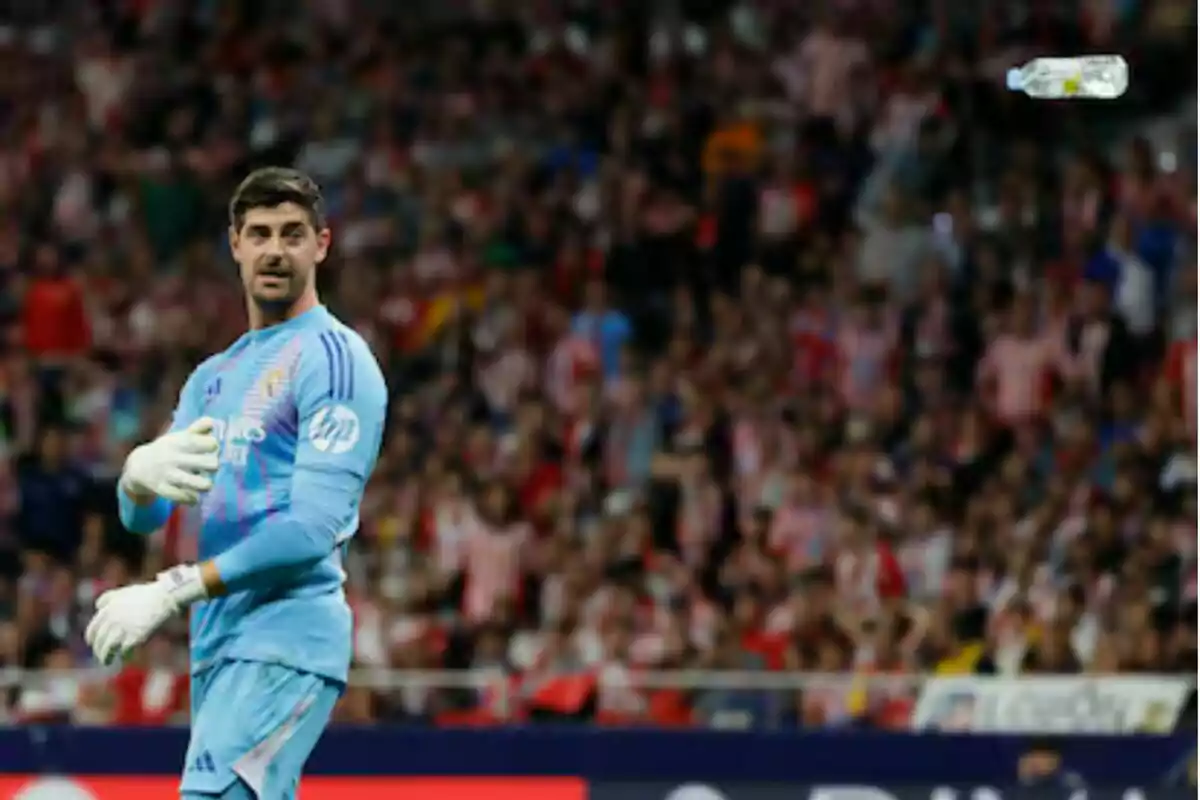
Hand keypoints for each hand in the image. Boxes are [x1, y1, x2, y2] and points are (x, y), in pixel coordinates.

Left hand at [85, 565, 206, 664]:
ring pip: (108, 648)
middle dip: (99, 650)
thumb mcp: (123, 591)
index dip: (91, 639)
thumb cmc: (147, 593)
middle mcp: (112, 619)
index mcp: (108, 609)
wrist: (165, 595)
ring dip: (106, 657)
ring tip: (108, 662)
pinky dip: (124, 656)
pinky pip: (124, 650)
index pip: (93, 629)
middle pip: (99, 640)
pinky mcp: (135, 635)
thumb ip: (108, 598)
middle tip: (102, 657)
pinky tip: (127, 658)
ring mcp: (123, 628)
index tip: (93, 645)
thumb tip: (97, 606)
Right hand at [121, 417, 219, 504]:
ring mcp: (168, 474)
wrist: (137, 465)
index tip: (210, 449)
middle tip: (209, 467)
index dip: (213, 446)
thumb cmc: (167, 450)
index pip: (209, 443)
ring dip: (205, 485)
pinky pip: (182, 496)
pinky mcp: (161, 488)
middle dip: (213, 466)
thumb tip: (212, 422)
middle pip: (209, 464)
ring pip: (196, 483)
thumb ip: (197, 429)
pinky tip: (193, 496)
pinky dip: (191, 499)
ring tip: (205, 484)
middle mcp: (176, 457)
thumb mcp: (180, 437)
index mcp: (182, 442)